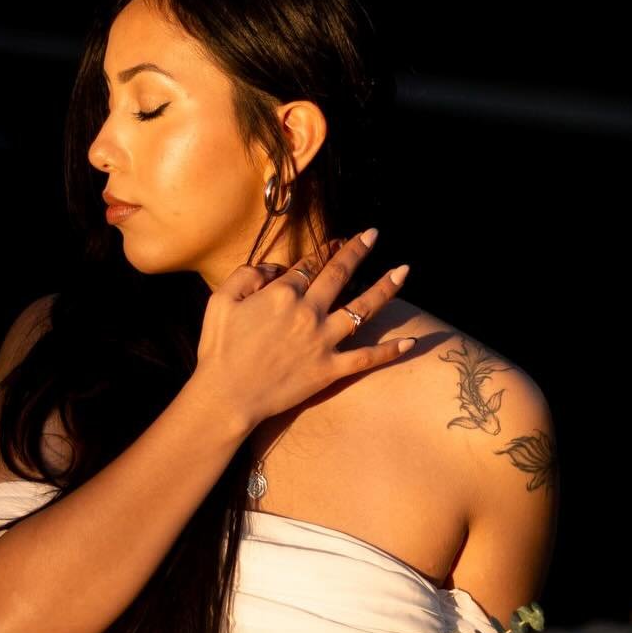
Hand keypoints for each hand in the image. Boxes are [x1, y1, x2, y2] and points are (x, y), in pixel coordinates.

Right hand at [192, 228, 414, 436]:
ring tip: (404, 271)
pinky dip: (390, 351)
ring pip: (363, 309)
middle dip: (359, 250)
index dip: (324, 249)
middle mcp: (309, 312)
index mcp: (282, 293)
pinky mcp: (330, 370)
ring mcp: (323, 341)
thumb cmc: (219, 350)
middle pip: (340, 274)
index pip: (310, 264)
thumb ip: (246, 275)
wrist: (226, 397)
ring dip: (386, 288)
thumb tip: (274, 268)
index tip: (337, 239)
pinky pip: (366, 358)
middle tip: (374, 235)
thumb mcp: (220, 301)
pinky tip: (412, 342)